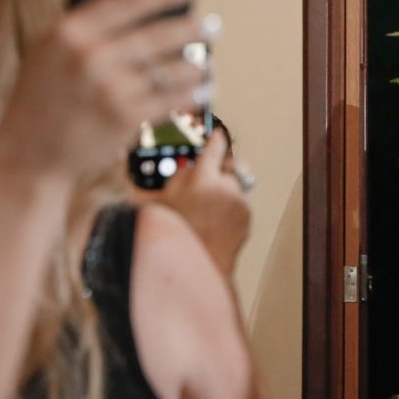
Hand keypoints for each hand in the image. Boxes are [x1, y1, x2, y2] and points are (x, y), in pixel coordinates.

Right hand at [0, 0, 214, 182]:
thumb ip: (88, 31)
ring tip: (206, 62)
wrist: (28, 157)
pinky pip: (172, 99)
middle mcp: (89, 55)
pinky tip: (204, 89)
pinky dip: (193, 93)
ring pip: (170, 68)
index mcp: (68, 31)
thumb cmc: (43, 102)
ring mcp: (109, 88)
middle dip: (193, 28)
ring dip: (197, 65)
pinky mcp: (125, 118)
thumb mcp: (50, 54)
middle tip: (214, 25)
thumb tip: (146, 8)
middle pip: (157, 34)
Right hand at [159, 129, 250, 275]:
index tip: (216, 134)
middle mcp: (225, 188)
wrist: (193, 265)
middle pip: (231, 164)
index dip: (215, 138)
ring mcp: (238, 203)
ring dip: (224, 188)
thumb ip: (157, 178)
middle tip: (210, 171)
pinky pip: (239, 203)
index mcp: (202, 180)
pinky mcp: (246, 217)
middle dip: (221, 165)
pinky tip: (213, 218)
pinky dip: (229, 205)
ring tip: (207, 204)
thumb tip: (154, 161)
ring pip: (236, 184)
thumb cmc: (170, 235)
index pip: (215, 147)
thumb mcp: (152, 202)